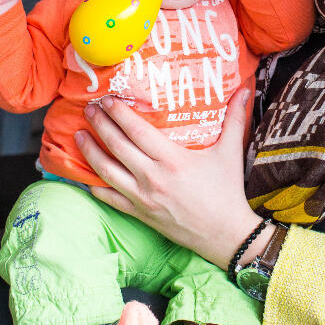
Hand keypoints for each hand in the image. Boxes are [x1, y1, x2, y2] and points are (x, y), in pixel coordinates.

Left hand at [74, 87, 265, 269]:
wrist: (226, 235)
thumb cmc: (228, 192)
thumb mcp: (231, 152)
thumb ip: (234, 118)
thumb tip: (245, 89)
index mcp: (172, 159)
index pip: (137, 130)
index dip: (118, 113)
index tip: (107, 99)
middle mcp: (153, 177)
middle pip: (117, 146)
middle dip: (100, 124)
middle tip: (89, 109)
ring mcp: (143, 198)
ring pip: (106, 171)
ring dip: (90, 151)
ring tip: (79, 135)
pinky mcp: (140, 214)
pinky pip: (110, 198)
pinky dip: (95, 186)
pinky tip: (85, 175)